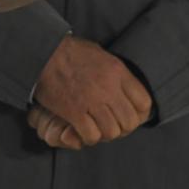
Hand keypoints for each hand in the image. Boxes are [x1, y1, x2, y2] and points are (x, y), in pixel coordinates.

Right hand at [32, 36, 152, 148]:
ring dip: (105, 133)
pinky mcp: (74, 111)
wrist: (43, 52)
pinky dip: (88, 137)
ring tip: (97, 128)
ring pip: (112, 132)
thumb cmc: (71, 51)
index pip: (144, 103)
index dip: (139, 113)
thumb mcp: (101, 54)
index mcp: (118, 72)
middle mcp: (109, 88)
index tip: (129, 115)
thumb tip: (126, 85)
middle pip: (130, 122)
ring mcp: (92, 100)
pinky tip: (83, 130)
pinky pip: (91, 135)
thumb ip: (116, 71)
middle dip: (123, 127)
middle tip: (112, 125)